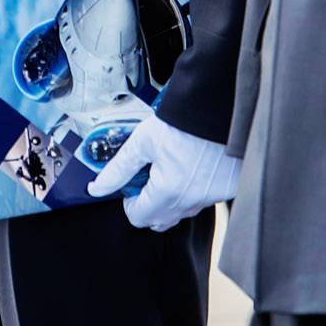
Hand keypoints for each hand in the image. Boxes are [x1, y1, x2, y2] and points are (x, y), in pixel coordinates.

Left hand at [84, 115, 239, 230]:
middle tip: (150, 177)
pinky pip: (204, 200)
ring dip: (173, 198)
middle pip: (161, 220)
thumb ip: (118, 169)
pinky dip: (195, 190)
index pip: (139, 218)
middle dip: (150, 203)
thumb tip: (97, 188)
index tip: (132, 185)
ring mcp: (212, 196)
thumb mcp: (142, 141)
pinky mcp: (227, 189)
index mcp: (167, 192)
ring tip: (172, 167)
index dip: (130, 202)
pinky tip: (192, 166)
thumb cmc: (181, 122)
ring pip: (183, 211)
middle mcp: (192, 200)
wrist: (217, 105)